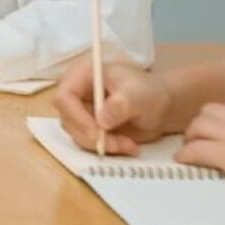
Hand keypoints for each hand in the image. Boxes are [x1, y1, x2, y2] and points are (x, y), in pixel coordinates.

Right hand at [51, 61, 178, 155]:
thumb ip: (121, 104)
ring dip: (104, 145)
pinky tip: (128, 145)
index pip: (64, 97)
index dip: (76, 117)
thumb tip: (101, 120)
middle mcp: (77, 94)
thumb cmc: (149, 91)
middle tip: (117, 144)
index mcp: (82, 76)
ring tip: (129, 144)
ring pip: (78, 136)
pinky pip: (89, 144)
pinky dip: (109, 149)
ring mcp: (81, 113)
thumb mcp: (138, 94)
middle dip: (92, 136)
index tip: (96, 133)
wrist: (160, 105)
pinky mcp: (89, 129)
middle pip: (68, 120)